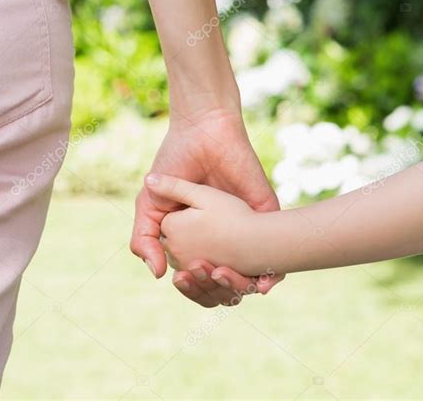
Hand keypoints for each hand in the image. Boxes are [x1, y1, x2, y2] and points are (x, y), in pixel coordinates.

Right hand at [130, 108, 283, 305]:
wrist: (202, 132)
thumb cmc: (174, 163)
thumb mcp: (151, 204)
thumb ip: (144, 239)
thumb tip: (158, 275)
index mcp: (196, 240)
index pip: (199, 280)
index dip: (192, 287)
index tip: (182, 278)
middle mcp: (223, 239)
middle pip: (225, 285)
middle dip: (216, 290)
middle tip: (203, 273)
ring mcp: (246, 228)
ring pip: (251, 277)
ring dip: (241, 287)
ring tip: (224, 276)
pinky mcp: (266, 215)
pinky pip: (277, 255)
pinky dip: (273, 276)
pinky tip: (262, 284)